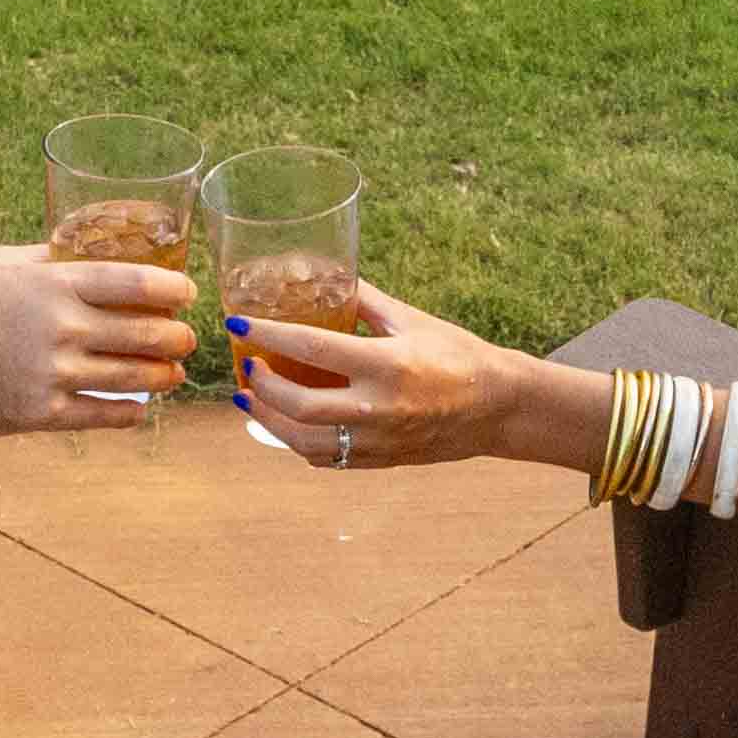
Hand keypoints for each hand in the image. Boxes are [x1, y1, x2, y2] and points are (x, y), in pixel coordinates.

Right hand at [0, 244, 200, 434]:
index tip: (187, 293)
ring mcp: (52, 373)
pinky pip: (100, 415)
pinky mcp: (41, 412)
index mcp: (53, 285)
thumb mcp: (4, 264)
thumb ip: (52, 258)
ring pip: (131, 378)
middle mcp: (59, 327)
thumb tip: (94, 246)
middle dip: (177, 337)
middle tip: (186, 338)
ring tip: (173, 374)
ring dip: (163, 376)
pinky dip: (128, 414)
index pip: (133, 283)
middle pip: (144, 333)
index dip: (171, 288)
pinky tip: (140, 409)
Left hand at [220, 279, 528, 469]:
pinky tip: (283, 424)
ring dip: (269, 421)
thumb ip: (365, 303)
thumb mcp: (412, 320)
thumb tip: (324, 278)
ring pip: (305, 442)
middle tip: (247, 366)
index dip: (268, 335)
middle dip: (263, 386)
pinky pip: (325, 458)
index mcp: (388, 364)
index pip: (312, 349)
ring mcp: (379, 440)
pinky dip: (296, 442)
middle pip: (300, 406)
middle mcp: (380, 408)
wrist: (498, 407)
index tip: (239, 324)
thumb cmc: (458, 355)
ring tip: (251, 398)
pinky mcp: (380, 460)